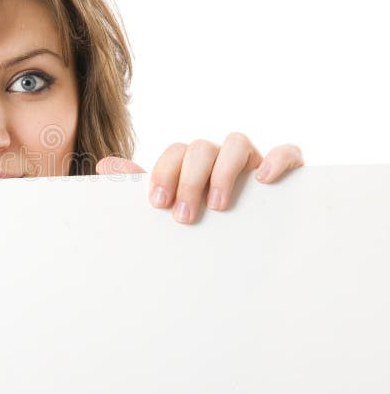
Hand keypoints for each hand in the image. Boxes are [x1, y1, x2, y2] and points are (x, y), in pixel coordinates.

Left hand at [95, 132, 304, 224]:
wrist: (245, 251)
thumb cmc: (202, 223)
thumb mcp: (172, 207)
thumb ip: (141, 187)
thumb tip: (104, 167)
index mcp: (192, 163)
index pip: (175, 152)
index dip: (164, 173)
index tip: (158, 204)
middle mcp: (221, 156)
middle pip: (201, 148)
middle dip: (189, 180)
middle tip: (184, 217)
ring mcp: (254, 161)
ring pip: (237, 143)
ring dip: (223, 172)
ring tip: (218, 206)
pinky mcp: (287, 171)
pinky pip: (288, 152)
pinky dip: (278, 159)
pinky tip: (264, 179)